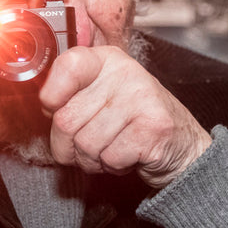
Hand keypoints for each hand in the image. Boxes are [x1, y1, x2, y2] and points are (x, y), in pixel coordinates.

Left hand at [39, 45, 211, 188]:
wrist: (183, 147)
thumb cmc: (134, 124)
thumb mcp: (102, 97)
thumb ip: (72, 93)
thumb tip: (44, 104)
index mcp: (108, 60)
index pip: (67, 66)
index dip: (52, 97)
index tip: (56, 110)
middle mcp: (126, 73)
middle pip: (66, 119)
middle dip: (71, 145)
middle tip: (93, 143)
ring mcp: (142, 99)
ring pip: (86, 144)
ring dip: (94, 159)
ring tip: (114, 148)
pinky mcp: (154, 128)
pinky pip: (109, 158)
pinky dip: (114, 167)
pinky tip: (129, 155)